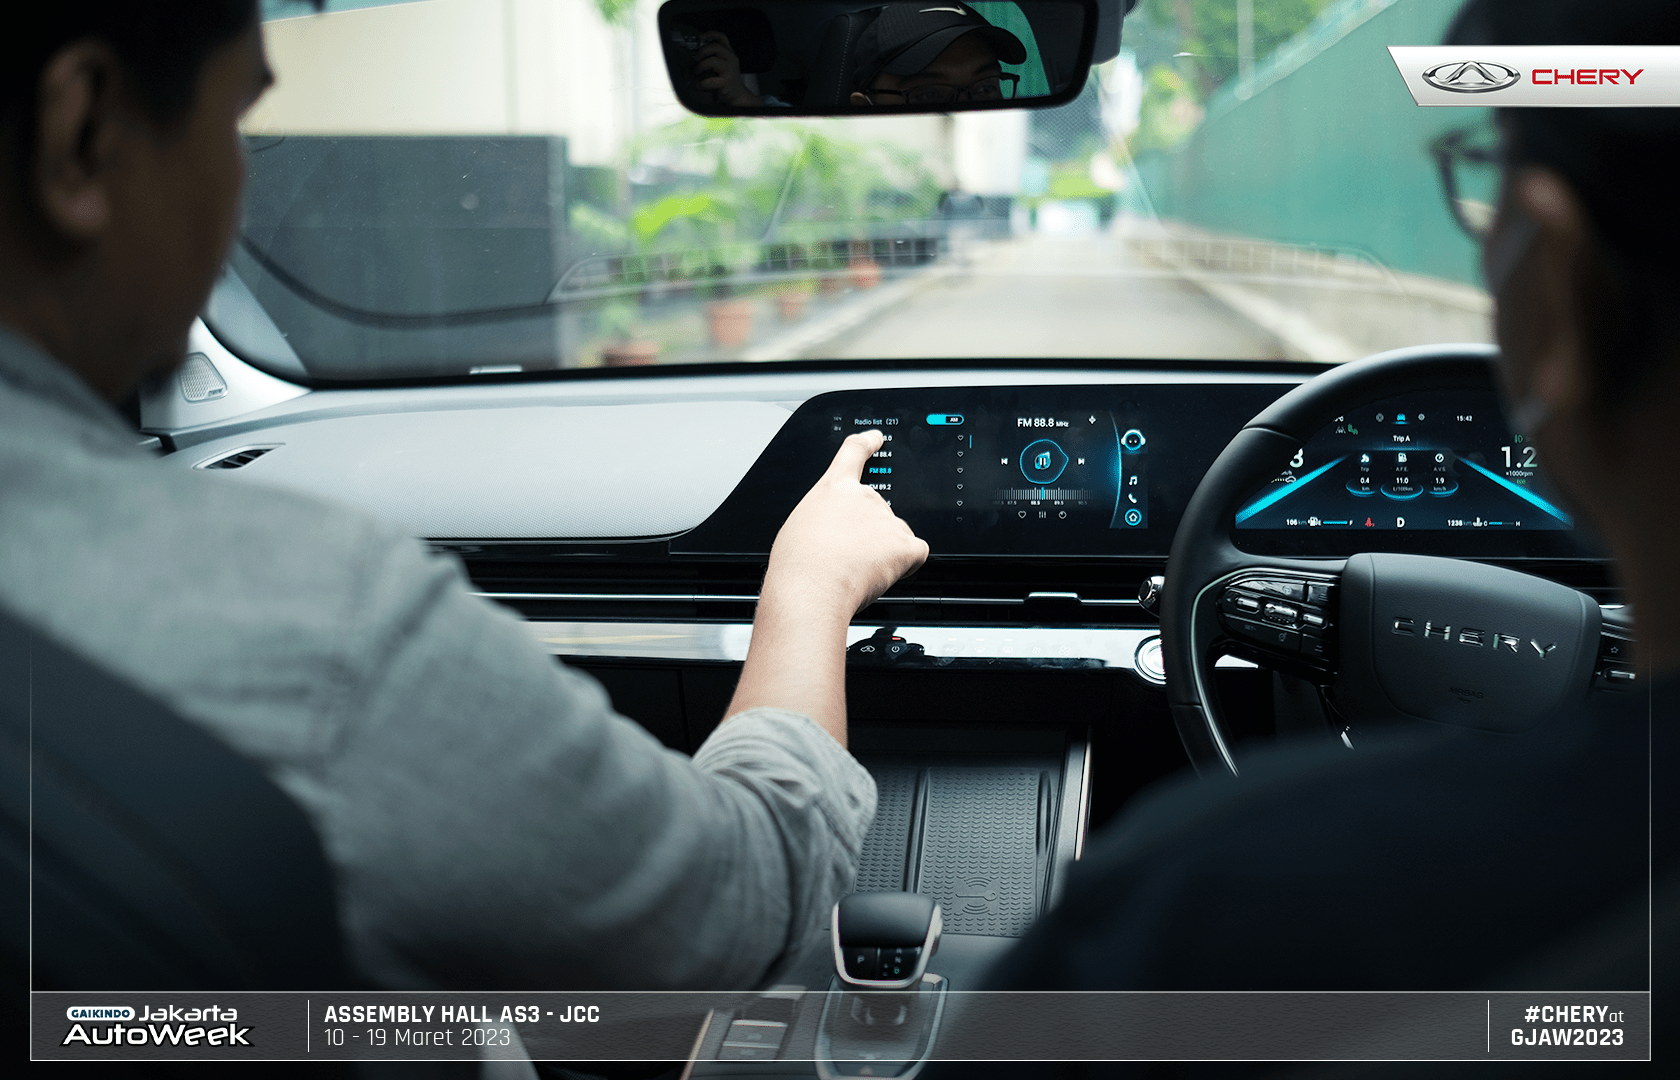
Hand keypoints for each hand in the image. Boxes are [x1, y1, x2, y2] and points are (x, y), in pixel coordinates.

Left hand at [694, 31, 761, 106]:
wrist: (737, 95)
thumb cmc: (727, 79)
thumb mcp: (723, 64)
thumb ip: (714, 57)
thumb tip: (696, 54)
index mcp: (730, 54)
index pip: (722, 38)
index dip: (711, 34)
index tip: (701, 37)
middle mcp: (731, 59)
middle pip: (715, 47)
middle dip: (702, 51)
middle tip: (696, 58)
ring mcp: (730, 70)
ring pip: (712, 61)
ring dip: (701, 66)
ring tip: (697, 72)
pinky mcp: (726, 82)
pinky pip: (710, 80)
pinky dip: (701, 83)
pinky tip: (699, 85)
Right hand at [725, 429, 926, 743]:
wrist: (810, 588)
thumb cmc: (797, 566)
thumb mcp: (799, 527)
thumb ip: (823, 521)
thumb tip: (834, 538)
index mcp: (833, 489)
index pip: (852, 455)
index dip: (866, 444)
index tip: (875, 438)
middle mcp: (864, 496)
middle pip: (876, 514)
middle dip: (868, 536)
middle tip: (846, 560)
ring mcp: (887, 519)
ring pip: (894, 537)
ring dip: (883, 554)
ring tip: (855, 571)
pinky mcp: (904, 543)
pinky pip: (915, 554)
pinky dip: (905, 565)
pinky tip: (883, 574)